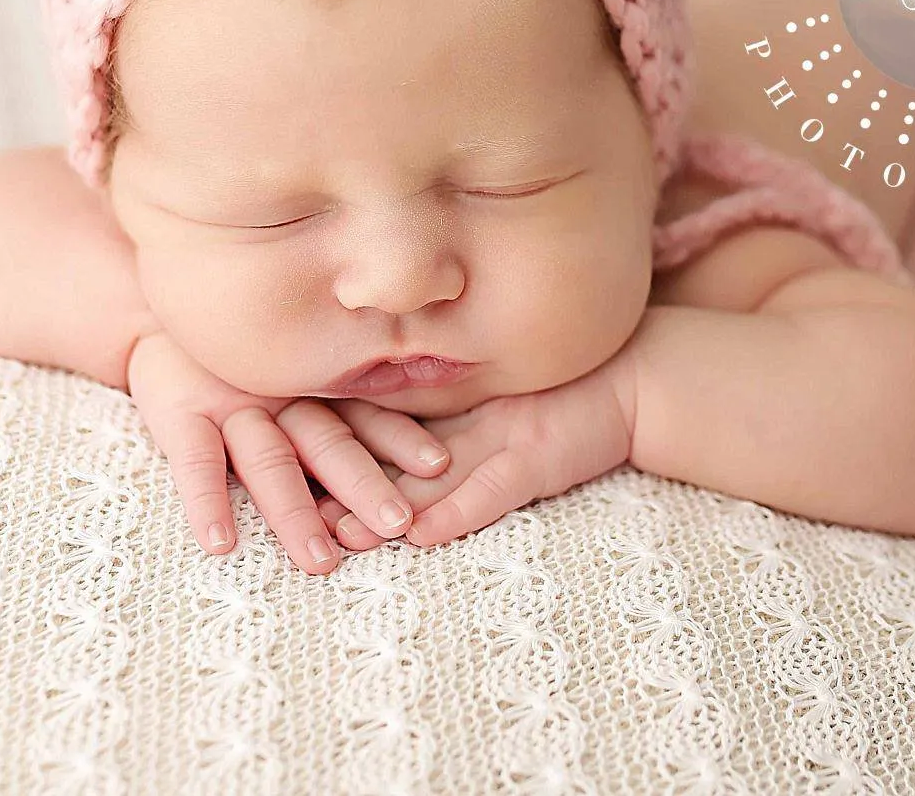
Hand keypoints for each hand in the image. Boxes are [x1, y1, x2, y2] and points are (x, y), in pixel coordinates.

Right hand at [125, 330, 451, 573]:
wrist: (154, 311)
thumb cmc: (237, 355)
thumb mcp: (293, 368)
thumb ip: (341, 397)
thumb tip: (418, 437)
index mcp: (313, 390)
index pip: (366, 417)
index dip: (401, 439)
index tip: (439, 467)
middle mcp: (280, 398)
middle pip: (327, 443)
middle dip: (364, 484)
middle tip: (397, 525)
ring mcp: (229, 406)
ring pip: (268, 460)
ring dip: (295, 511)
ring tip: (321, 560)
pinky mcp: (179, 414)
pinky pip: (193, 462)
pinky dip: (206, 501)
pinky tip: (219, 543)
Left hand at [312, 352, 634, 552]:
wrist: (634, 379)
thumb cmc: (564, 395)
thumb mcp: (491, 417)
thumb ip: (444, 434)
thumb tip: (389, 463)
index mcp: (442, 413)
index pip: (372, 431)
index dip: (328, 451)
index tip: (279, 472)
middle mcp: (458, 424)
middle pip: (385, 456)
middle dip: (337, 486)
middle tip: (289, 513)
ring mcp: (494, 439)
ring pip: (425, 479)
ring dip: (379, 508)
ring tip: (337, 534)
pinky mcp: (532, 461)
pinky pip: (487, 492)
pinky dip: (455, 514)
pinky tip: (421, 532)